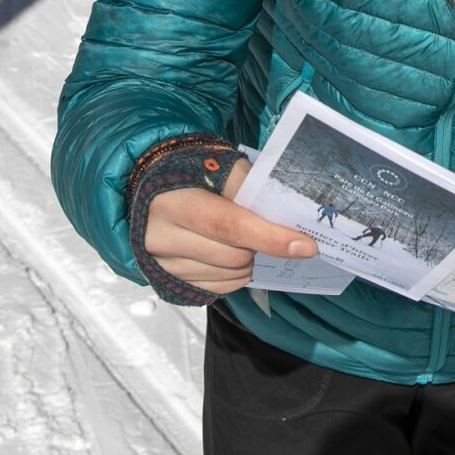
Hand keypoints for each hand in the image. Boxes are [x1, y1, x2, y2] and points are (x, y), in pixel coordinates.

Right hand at [143, 159, 316, 296]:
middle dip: (259, 244)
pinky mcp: (168, 282)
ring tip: (239, 237)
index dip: (270, 237)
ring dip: (248, 259)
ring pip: (230, 275)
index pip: (230, 225)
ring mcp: (162, 265)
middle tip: (261, 227)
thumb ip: (249, 187)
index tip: (305, 245)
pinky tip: (227, 253)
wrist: (148, 191)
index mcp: (173, 202)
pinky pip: (219, 288)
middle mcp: (161, 238)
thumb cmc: (189, 174)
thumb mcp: (218, 165)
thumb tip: (285, 216)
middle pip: (234, 255)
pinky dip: (235, 274)